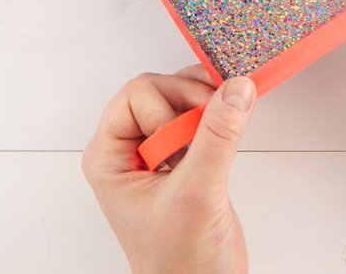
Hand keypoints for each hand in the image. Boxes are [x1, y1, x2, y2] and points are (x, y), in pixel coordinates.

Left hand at [82, 65, 256, 273]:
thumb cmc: (180, 263)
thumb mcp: (196, 195)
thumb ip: (216, 139)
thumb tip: (235, 92)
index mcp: (109, 157)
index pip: (135, 94)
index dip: (168, 106)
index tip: (193, 132)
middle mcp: (129, 150)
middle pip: (159, 88)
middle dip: (192, 101)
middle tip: (214, 126)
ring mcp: (157, 152)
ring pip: (181, 97)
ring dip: (208, 106)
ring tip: (222, 132)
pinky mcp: (184, 156)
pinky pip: (199, 115)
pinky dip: (219, 116)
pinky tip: (228, 134)